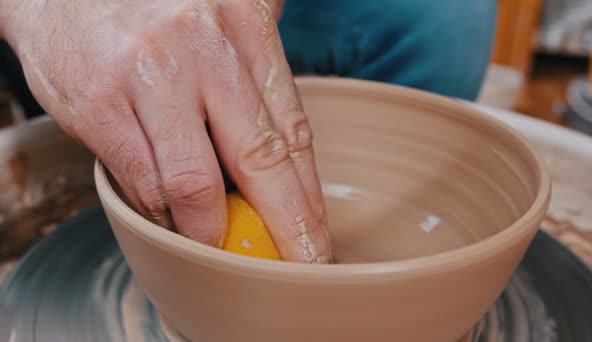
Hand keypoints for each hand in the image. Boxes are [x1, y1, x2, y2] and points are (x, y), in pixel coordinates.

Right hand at [1, 0, 331, 262]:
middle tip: (301, 265)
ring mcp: (150, 76)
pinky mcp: (101, 104)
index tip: (318, 235)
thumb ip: (257, 68)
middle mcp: (204, 47)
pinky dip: (161, 214)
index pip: (293, 127)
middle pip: (260, 159)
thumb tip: (291, 136)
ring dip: (211, 231)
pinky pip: (143, 183)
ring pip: (196, 185)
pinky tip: (170, 219)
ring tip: (219, 247)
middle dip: (287, 225)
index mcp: (245, 25)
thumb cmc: (153, 13)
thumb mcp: (219, 20)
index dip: (309, 194)